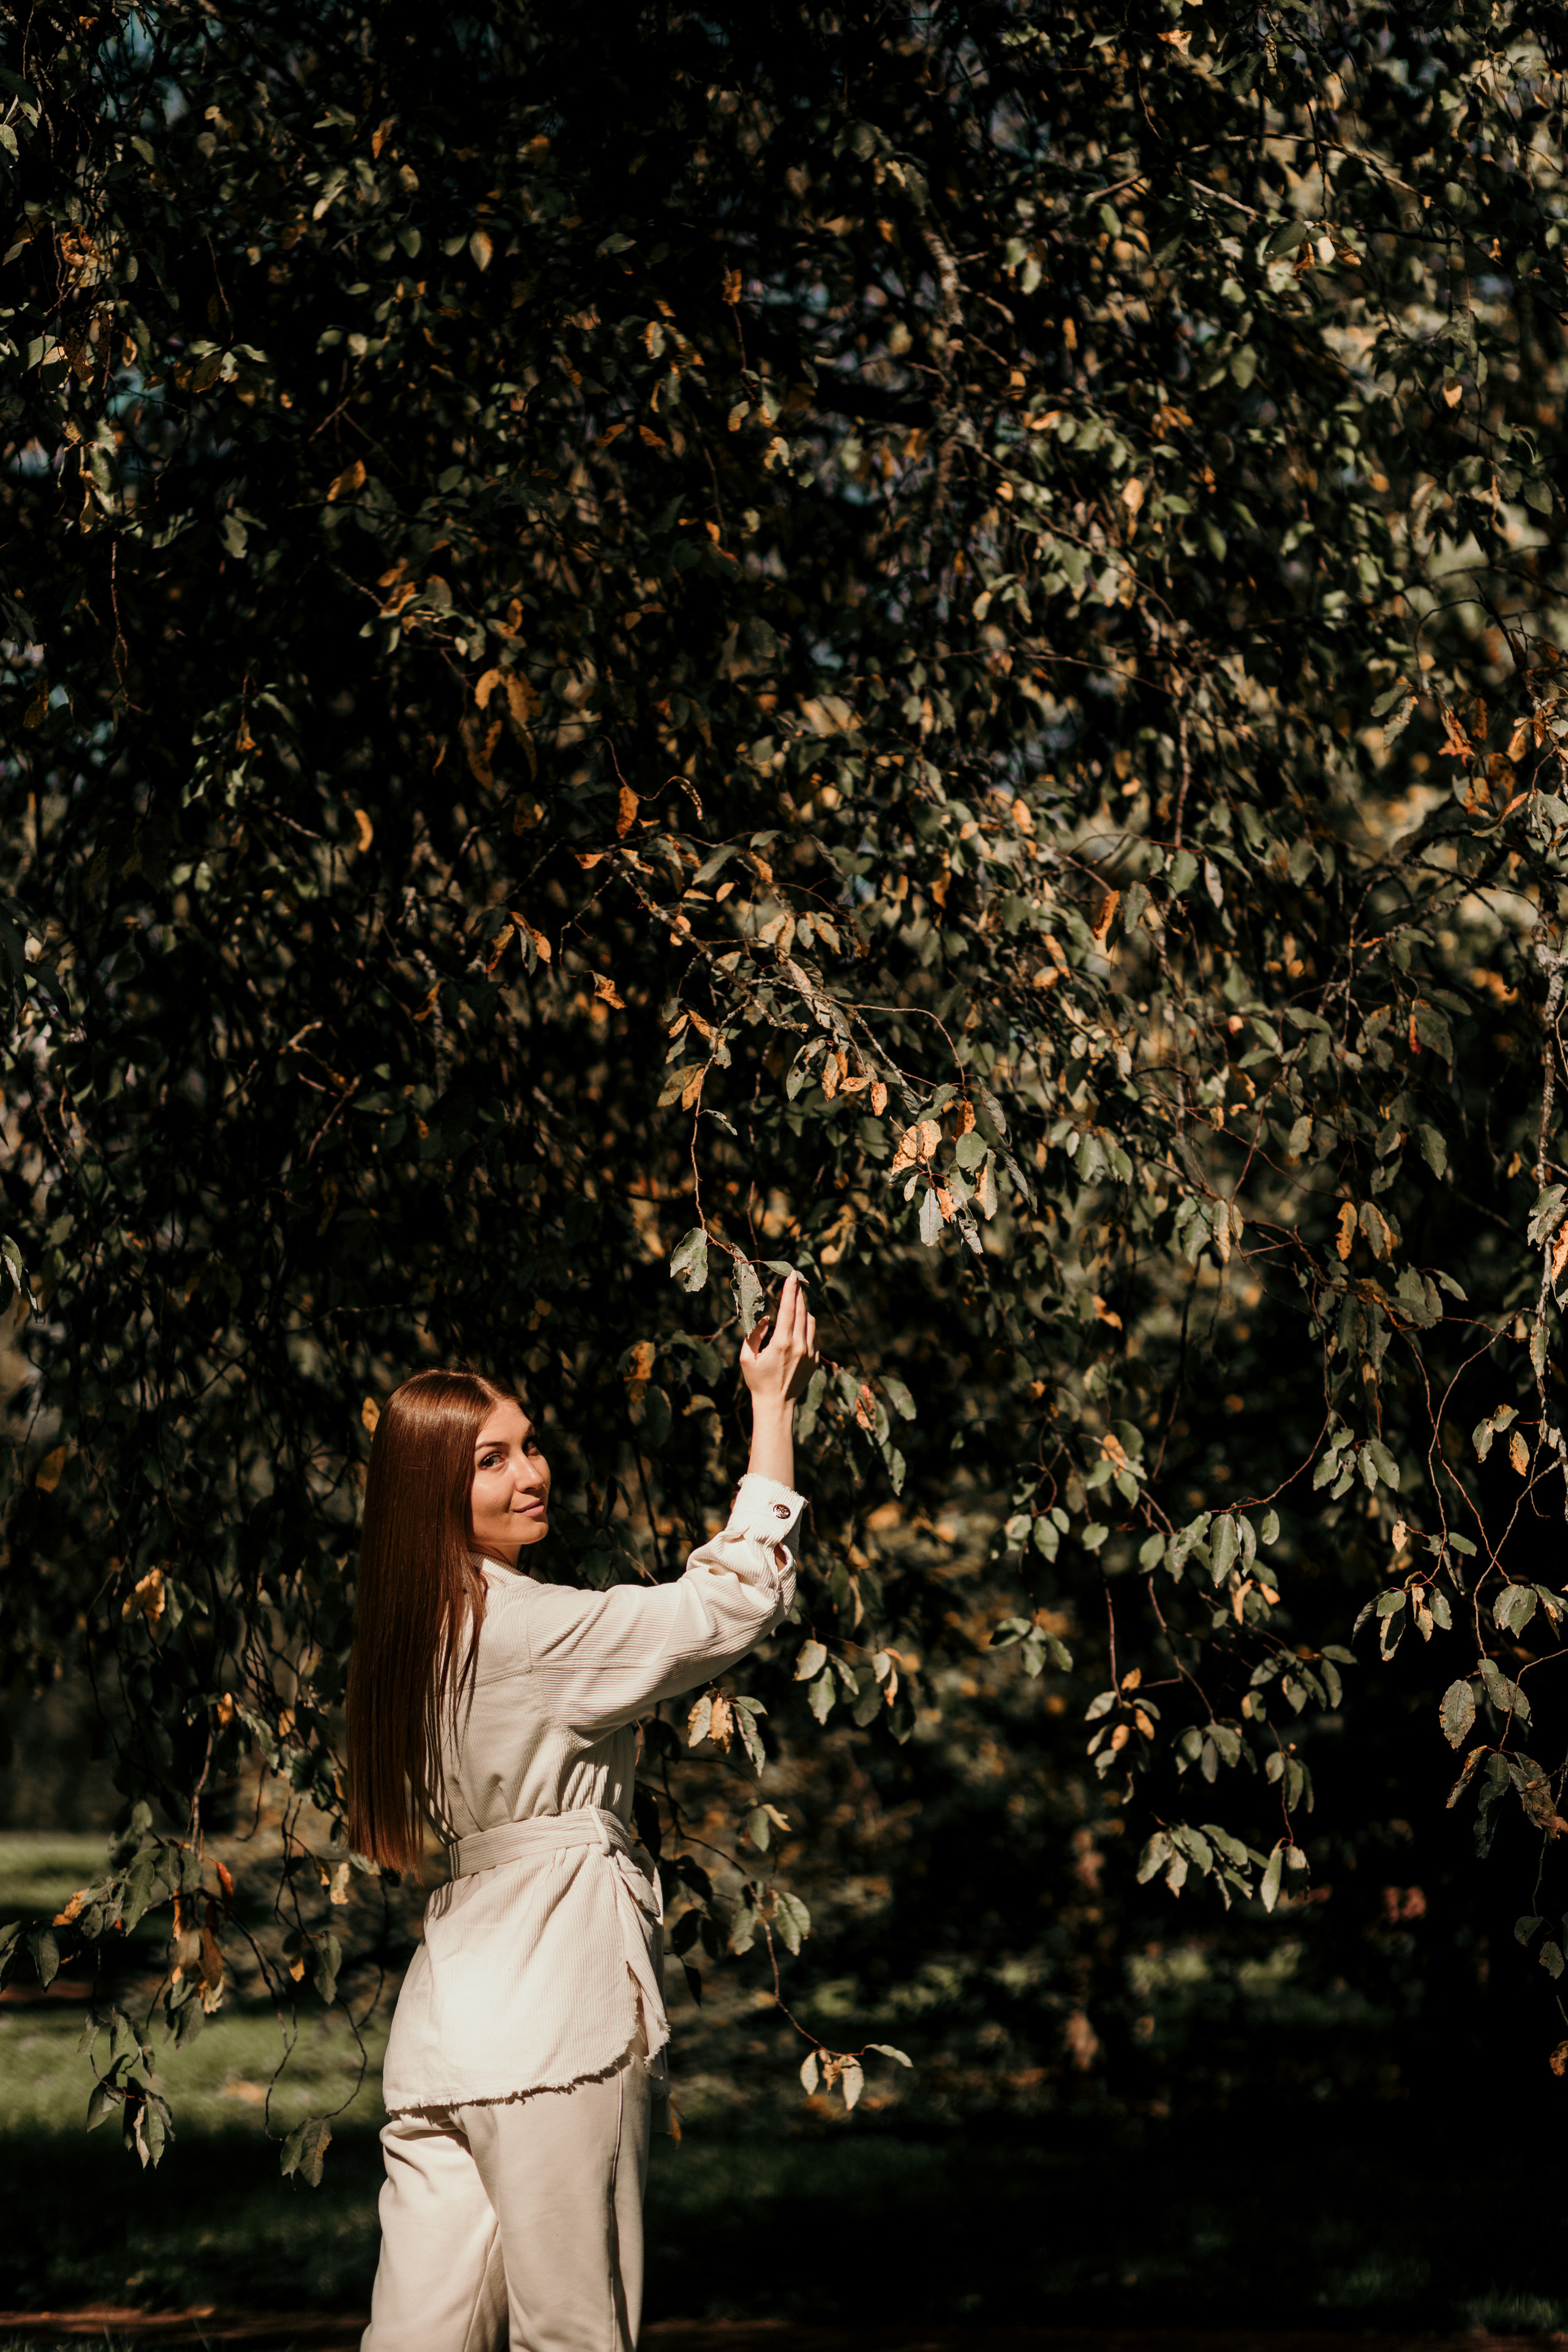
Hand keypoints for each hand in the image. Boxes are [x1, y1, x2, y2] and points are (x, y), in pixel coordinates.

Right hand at [740, 1271, 816, 1412]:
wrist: (777, 1404)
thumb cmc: (757, 1380)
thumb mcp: (746, 1357)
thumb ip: (754, 1334)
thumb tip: (766, 1318)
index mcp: (782, 1343)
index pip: (789, 1309)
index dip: (790, 1290)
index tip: (792, 1276)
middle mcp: (800, 1346)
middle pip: (802, 1311)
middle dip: (798, 1294)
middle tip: (795, 1280)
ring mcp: (810, 1353)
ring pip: (811, 1322)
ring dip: (803, 1310)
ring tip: (795, 1303)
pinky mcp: (815, 1359)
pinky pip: (813, 1336)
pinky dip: (806, 1327)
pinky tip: (797, 1327)